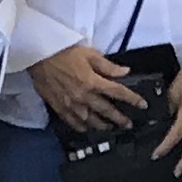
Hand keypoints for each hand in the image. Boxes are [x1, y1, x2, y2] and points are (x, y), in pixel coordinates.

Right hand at [31, 42, 146, 134]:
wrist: (38, 56)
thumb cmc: (64, 52)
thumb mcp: (89, 53)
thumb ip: (108, 66)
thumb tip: (125, 72)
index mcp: (93, 81)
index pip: (118, 92)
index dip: (132, 99)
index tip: (142, 104)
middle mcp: (84, 96)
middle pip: (106, 110)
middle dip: (119, 118)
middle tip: (129, 124)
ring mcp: (71, 104)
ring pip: (90, 120)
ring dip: (102, 125)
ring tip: (110, 128)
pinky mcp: (59, 107)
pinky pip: (72, 121)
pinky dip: (81, 127)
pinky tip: (86, 129)